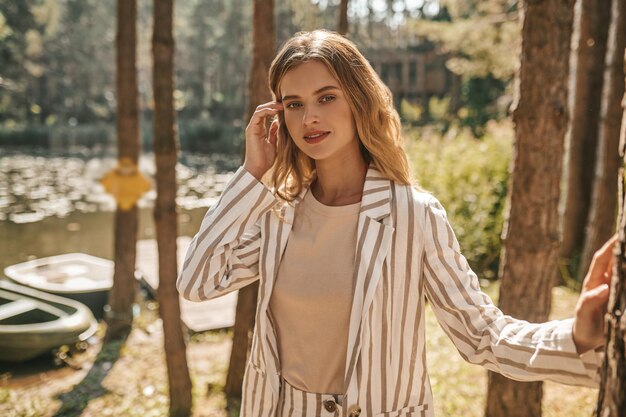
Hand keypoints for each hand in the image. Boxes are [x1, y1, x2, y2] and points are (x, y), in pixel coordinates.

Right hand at [243, 101, 282, 180]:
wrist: (258, 168)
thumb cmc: (266, 159)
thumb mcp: (274, 143)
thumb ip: (274, 133)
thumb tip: (278, 122)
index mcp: (260, 130)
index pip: (266, 114)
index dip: (275, 109)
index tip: (286, 108)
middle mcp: (255, 127)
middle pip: (263, 109)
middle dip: (273, 105)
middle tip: (284, 104)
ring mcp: (252, 127)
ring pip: (259, 110)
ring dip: (270, 106)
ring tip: (280, 106)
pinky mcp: (251, 129)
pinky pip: (257, 115)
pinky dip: (266, 110)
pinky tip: (275, 111)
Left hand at [572, 234, 616, 353]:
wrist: (585, 338)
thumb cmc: (583, 325)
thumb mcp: (584, 314)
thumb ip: (591, 301)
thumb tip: (604, 287)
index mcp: (593, 282)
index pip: (602, 259)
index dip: (610, 246)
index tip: (620, 234)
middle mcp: (604, 281)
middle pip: (615, 260)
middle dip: (623, 247)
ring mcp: (612, 288)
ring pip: (623, 269)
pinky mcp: (620, 297)